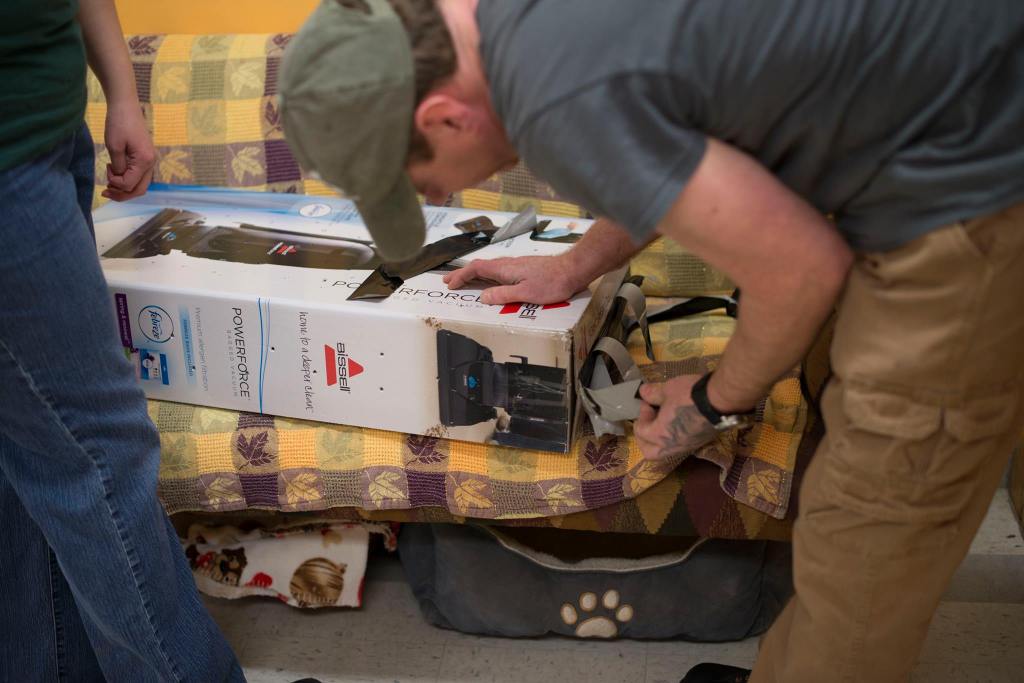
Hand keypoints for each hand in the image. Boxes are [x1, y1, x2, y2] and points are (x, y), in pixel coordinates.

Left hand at [102, 101, 155, 200]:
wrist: (125, 105)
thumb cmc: (118, 123)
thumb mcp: (114, 147)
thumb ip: (118, 166)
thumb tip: (119, 178)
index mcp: (145, 161)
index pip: (130, 184)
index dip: (116, 184)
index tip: (105, 171)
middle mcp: (151, 163)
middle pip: (139, 189)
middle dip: (122, 194)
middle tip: (106, 192)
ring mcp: (150, 160)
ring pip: (140, 184)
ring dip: (125, 188)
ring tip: (110, 184)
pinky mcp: (146, 157)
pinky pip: (139, 175)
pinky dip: (128, 179)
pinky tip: (117, 174)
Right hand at [442, 253, 586, 304]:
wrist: (572, 270)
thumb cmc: (552, 282)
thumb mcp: (525, 293)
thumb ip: (503, 295)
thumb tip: (483, 297)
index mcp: (505, 269)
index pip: (476, 269)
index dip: (461, 276)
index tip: (450, 284)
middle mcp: (508, 264)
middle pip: (480, 267)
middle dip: (463, 274)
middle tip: (449, 281)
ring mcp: (517, 265)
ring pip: (490, 268)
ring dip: (475, 274)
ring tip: (466, 282)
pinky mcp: (525, 268)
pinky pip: (499, 270)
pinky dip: (488, 275)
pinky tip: (491, 281)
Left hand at [634, 375, 717, 460]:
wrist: (721, 400)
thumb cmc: (690, 395)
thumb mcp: (668, 389)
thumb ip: (653, 393)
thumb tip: (643, 392)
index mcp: (660, 435)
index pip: (641, 432)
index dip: (641, 416)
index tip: (647, 403)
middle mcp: (672, 446)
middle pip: (650, 452)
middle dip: (644, 438)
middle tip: (647, 421)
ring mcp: (687, 446)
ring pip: (666, 451)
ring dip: (659, 439)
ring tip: (662, 420)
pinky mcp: (700, 442)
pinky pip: (679, 446)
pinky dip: (673, 437)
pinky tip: (677, 422)